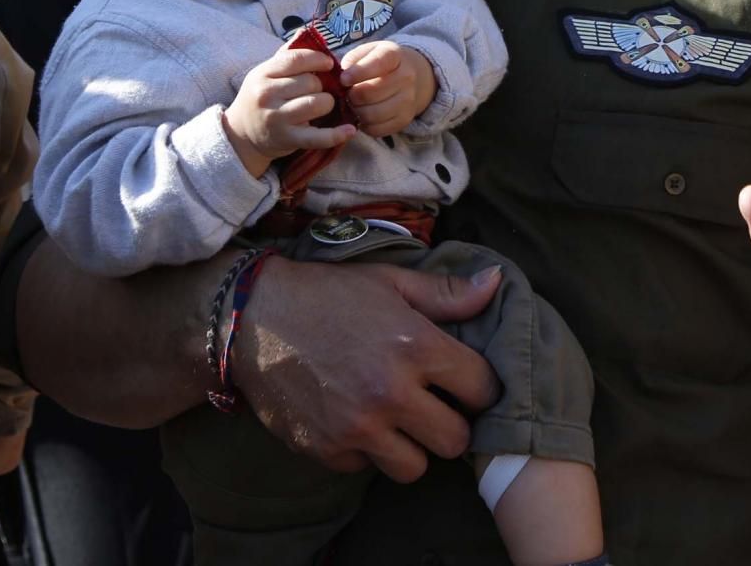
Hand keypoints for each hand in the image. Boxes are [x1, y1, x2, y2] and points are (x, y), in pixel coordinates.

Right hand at [223, 46, 353, 174]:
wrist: (241, 134)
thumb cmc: (261, 97)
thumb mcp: (266, 73)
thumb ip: (287, 54)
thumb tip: (306, 31)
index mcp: (263, 74)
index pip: (296, 59)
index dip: (318, 59)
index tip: (328, 64)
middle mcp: (266, 95)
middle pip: (310, 82)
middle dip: (322, 85)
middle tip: (320, 90)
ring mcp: (276, 118)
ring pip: (316, 104)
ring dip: (327, 103)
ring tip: (322, 105)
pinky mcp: (286, 139)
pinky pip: (317, 136)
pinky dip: (336, 135)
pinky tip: (350, 130)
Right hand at [230, 256, 501, 479]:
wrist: (254, 318)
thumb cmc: (329, 293)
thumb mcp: (390, 282)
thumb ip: (447, 293)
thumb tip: (497, 283)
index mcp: (416, 345)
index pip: (482, 388)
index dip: (479, 385)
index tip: (465, 381)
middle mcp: (391, 392)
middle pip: (455, 439)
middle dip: (451, 422)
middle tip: (434, 404)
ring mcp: (359, 428)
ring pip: (415, 467)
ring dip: (412, 445)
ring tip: (398, 418)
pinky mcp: (328, 450)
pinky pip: (368, 468)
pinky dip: (368, 451)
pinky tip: (357, 419)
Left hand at [340, 41, 435, 137]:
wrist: (413, 76)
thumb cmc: (381, 63)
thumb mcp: (368, 51)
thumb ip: (353, 59)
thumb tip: (343, 78)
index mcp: (394, 55)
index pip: (376, 63)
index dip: (356, 73)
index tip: (343, 79)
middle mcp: (406, 77)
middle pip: (369, 93)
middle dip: (352, 95)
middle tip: (348, 94)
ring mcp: (408, 100)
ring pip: (372, 114)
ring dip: (356, 111)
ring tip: (354, 104)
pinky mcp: (404, 120)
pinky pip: (377, 130)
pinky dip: (365, 125)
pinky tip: (363, 115)